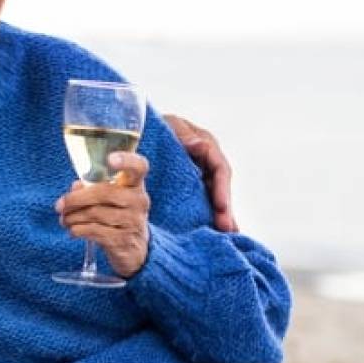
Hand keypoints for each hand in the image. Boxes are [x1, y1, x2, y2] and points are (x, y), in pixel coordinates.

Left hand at [54, 152, 150, 278]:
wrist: (135, 249)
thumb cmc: (118, 215)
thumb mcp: (109, 199)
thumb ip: (92, 188)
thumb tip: (75, 187)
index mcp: (135, 185)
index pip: (139, 167)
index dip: (126, 160)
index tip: (109, 159)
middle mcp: (139, 201)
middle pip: (105, 193)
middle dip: (76, 199)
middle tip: (59, 205)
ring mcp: (133, 222)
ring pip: (95, 214)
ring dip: (72, 217)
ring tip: (63, 219)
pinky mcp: (123, 240)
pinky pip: (94, 231)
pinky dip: (77, 230)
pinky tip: (72, 230)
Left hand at [163, 113, 237, 232]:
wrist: (136, 134)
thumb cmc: (155, 126)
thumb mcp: (170, 125)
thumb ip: (184, 135)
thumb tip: (201, 145)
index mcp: (206, 146)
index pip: (220, 168)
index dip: (222, 188)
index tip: (221, 205)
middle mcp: (207, 162)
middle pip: (220, 188)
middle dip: (225, 209)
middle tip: (227, 228)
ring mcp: (200, 176)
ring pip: (214, 198)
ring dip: (221, 216)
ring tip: (227, 236)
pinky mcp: (190, 187)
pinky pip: (202, 202)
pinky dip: (208, 217)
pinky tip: (214, 234)